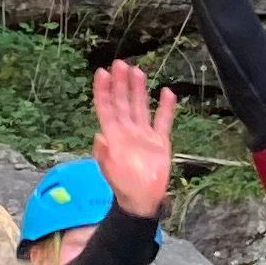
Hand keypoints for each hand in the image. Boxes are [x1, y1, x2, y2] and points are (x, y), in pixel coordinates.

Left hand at [91, 58, 176, 218]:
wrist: (142, 200)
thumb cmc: (124, 186)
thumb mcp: (110, 170)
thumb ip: (104, 153)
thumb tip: (98, 136)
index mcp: (113, 135)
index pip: (106, 107)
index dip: (103, 90)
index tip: (102, 73)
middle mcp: (127, 131)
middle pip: (123, 102)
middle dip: (121, 83)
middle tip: (120, 64)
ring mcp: (144, 135)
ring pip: (141, 107)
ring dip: (139, 90)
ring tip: (138, 71)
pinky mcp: (159, 142)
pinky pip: (163, 121)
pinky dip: (165, 108)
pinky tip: (167, 93)